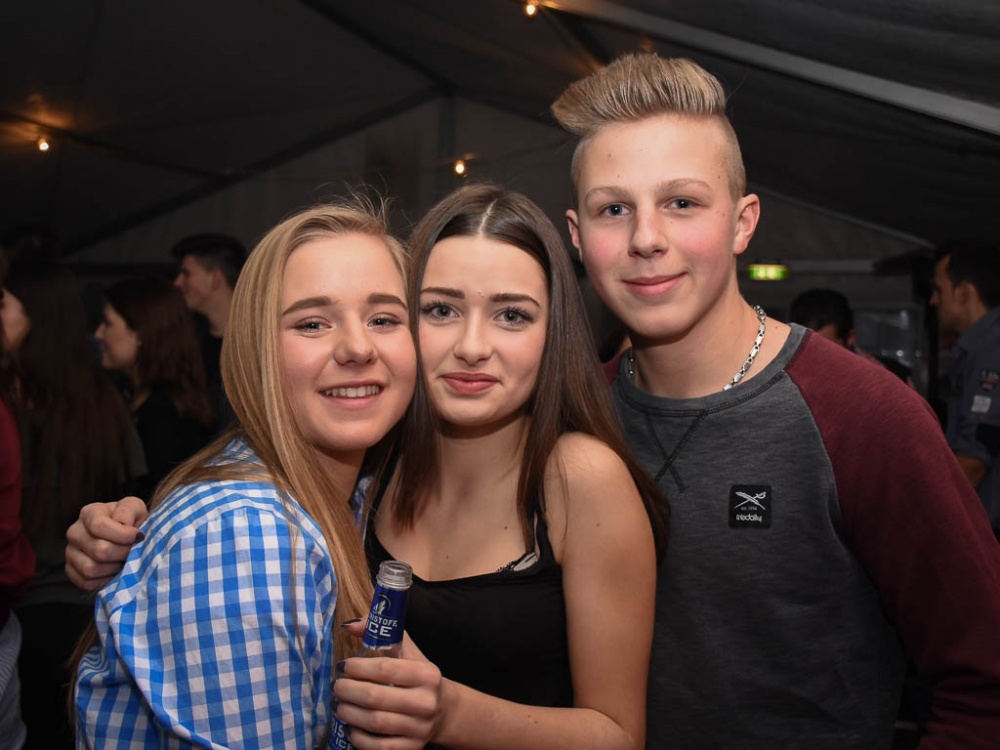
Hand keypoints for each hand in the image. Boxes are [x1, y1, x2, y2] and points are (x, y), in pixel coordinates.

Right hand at [65, 497, 147, 590]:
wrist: (127, 539)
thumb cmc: (131, 521)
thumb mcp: (135, 508)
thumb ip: (128, 510)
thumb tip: (122, 522)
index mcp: (89, 513)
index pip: (99, 525)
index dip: (122, 534)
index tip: (138, 536)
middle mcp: (75, 532)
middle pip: (98, 550)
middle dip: (122, 552)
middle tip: (134, 551)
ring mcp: (70, 553)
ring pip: (91, 569)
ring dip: (114, 568)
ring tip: (124, 560)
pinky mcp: (71, 571)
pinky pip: (87, 583)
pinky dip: (105, 580)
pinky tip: (115, 571)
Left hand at [334, 623, 442, 748]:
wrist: (444, 712)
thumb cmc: (418, 678)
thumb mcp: (408, 653)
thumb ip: (382, 635)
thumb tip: (349, 625)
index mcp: (427, 674)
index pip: (385, 668)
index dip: (358, 667)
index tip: (343, 666)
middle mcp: (426, 702)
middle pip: (375, 697)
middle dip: (347, 691)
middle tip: (336, 687)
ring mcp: (419, 729)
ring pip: (374, 722)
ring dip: (349, 713)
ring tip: (339, 705)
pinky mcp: (411, 749)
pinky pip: (377, 747)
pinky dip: (358, 738)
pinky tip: (350, 727)